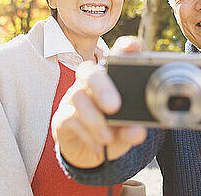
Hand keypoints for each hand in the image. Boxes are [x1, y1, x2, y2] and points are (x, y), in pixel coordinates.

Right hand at [51, 36, 145, 168]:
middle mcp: (90, 84)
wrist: (89, 154)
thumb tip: (137, 131)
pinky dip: (85, 132)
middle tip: (114, 106)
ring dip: (94, 118)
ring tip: (107, 137)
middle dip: (101, 86)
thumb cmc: (111, 132)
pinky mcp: (62, 116)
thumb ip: (132, 130)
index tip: (132, 46)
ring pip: (77, 95)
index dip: (124, 48)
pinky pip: (69, 118)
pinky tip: (98, 144)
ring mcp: (73, 98)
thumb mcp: (126, 132)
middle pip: (89, 71)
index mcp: (111, 80)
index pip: (117, 57)